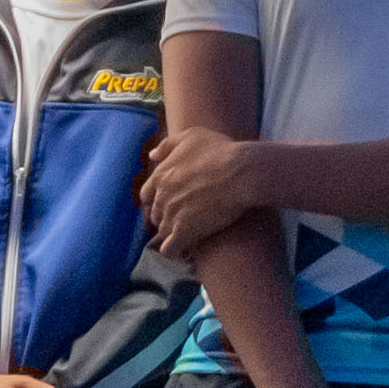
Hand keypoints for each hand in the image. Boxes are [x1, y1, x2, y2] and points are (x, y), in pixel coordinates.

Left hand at [141, 125, 268, 259]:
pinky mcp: (184, 232)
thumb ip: (168, 145)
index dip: (158, 199)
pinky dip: (175, 251)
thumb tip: (152, 156)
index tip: (172, 202)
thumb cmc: (220, 150)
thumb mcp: (191, 136)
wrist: (240, 172)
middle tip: (184, 219)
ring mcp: (171, 215)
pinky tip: (185, 250)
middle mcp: (161, 196)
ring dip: (172, 234)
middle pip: (156, 214)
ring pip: (162, 232)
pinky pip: (170, 250)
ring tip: (188, 236)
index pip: (147, 195)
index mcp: (160, 175)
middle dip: (166, 217)